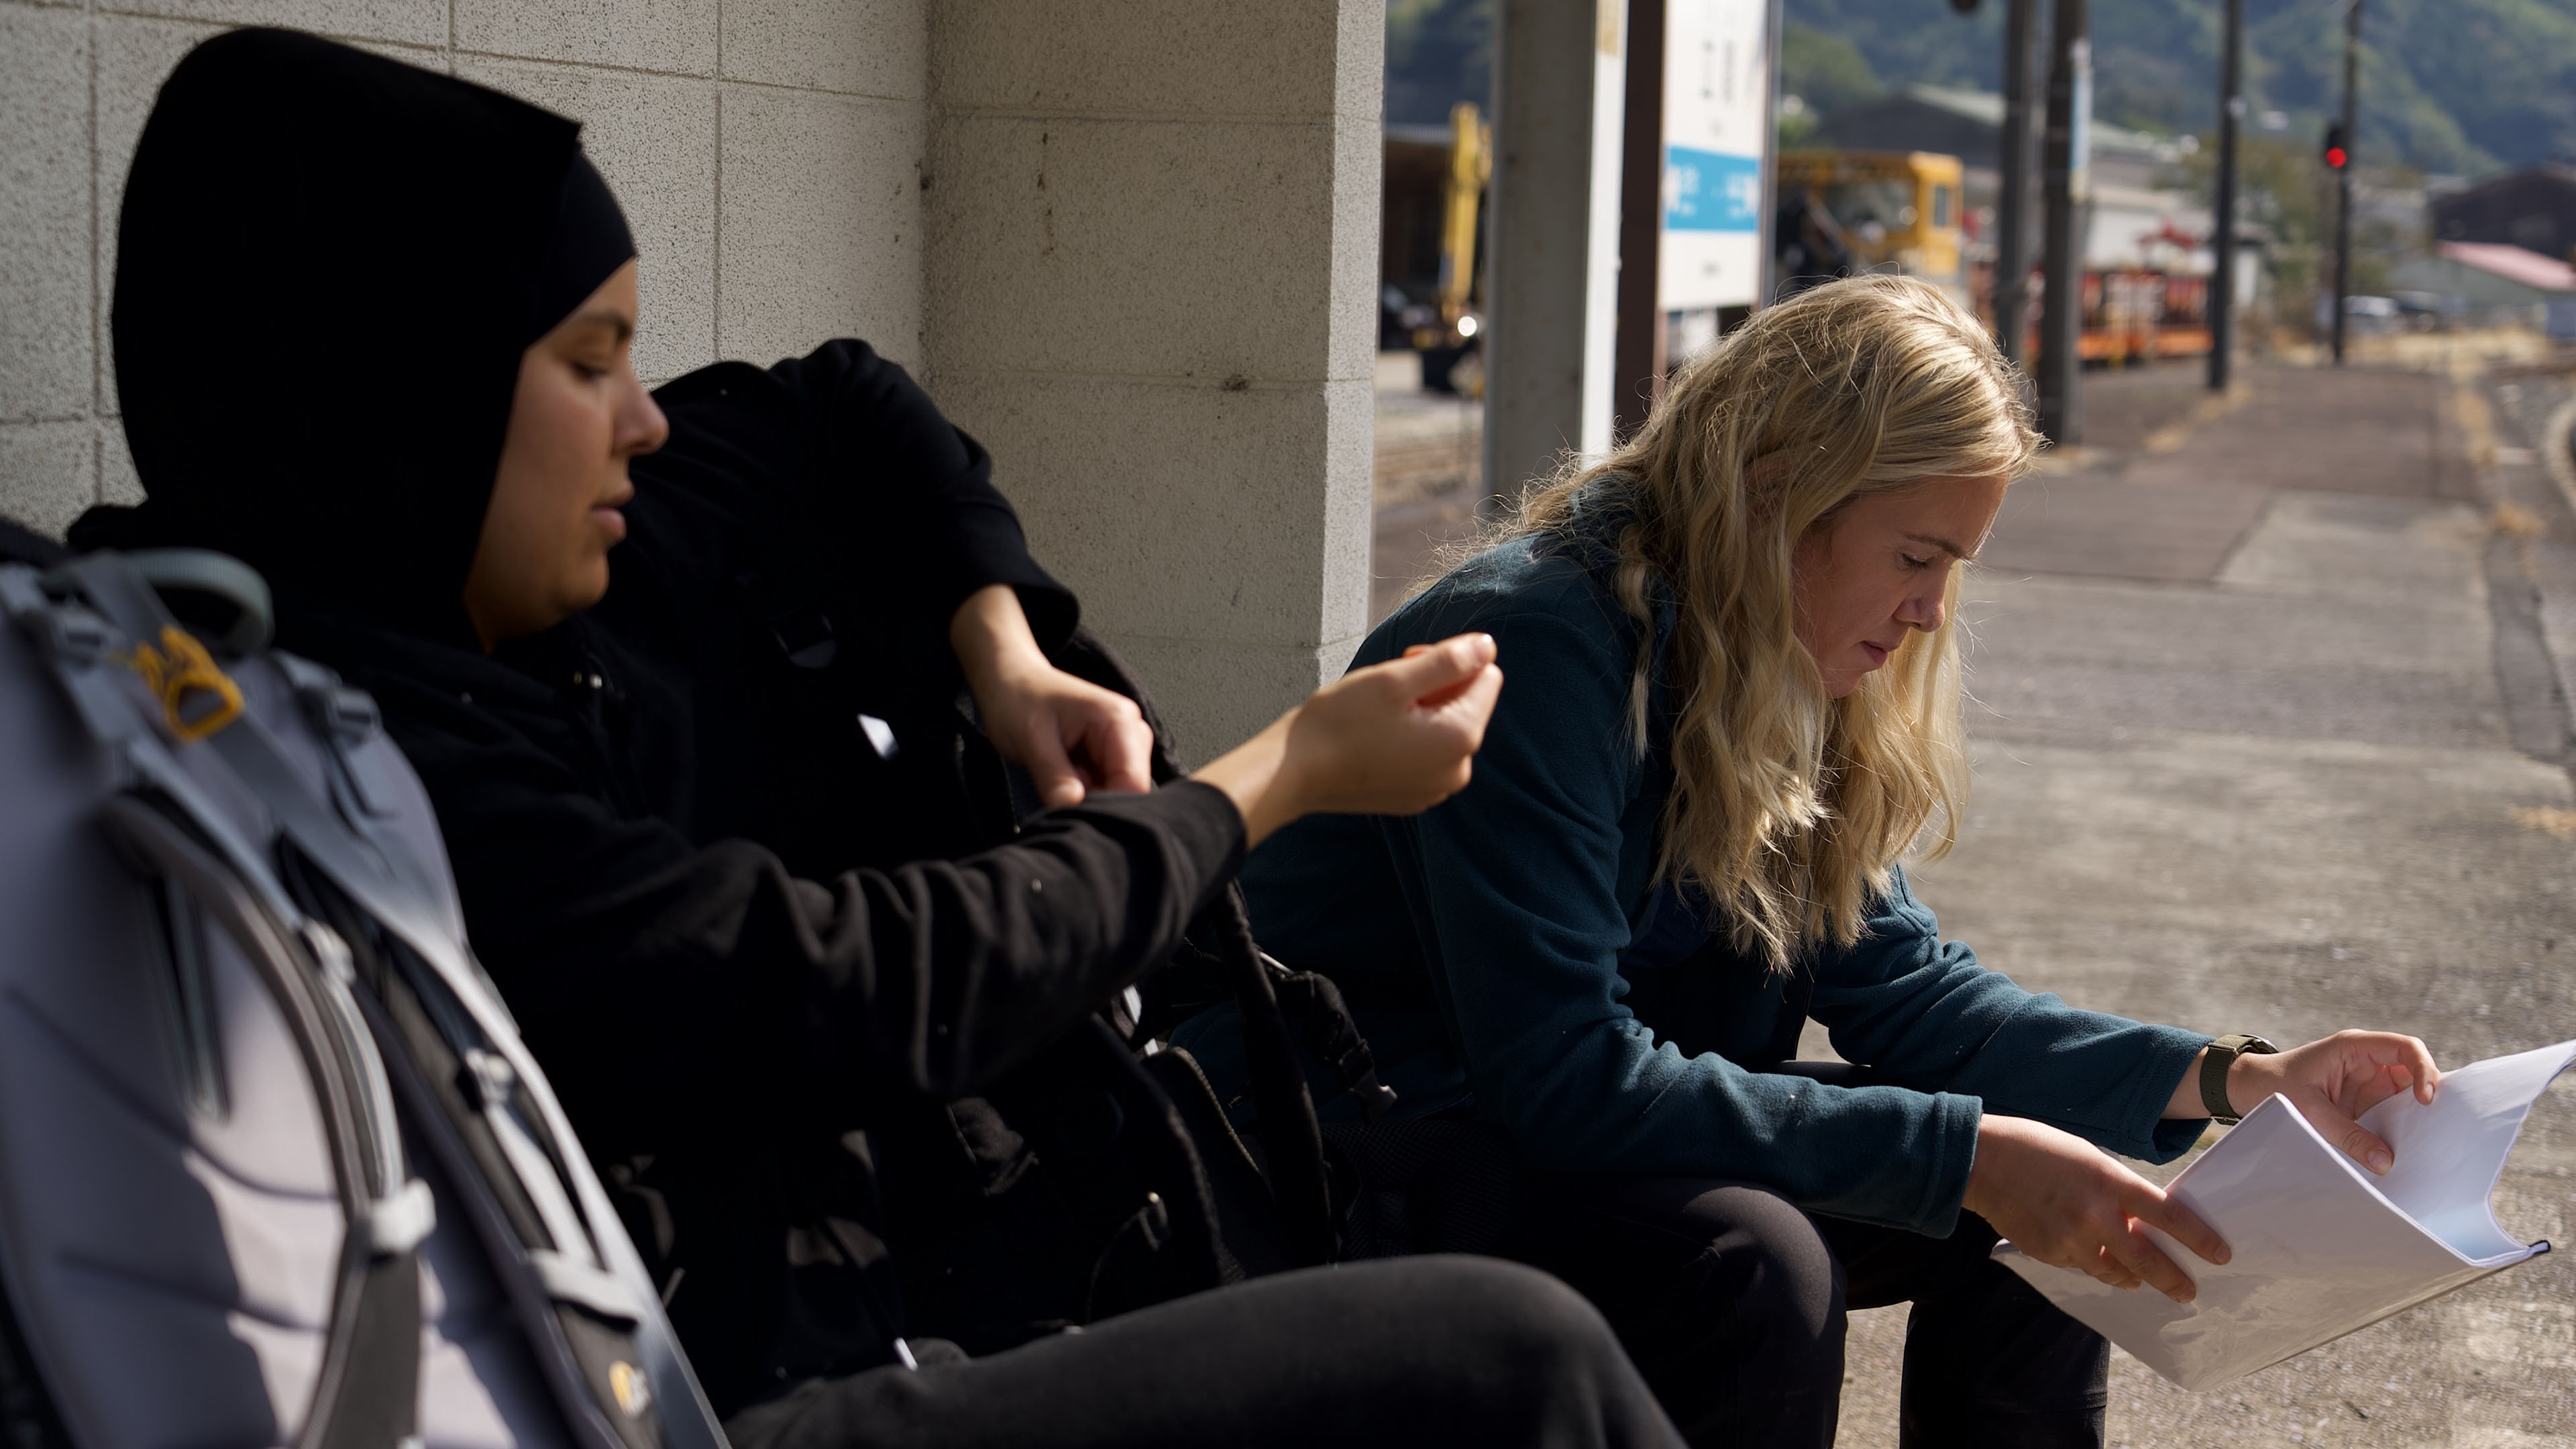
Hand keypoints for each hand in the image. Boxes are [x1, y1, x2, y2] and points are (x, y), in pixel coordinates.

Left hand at [949, 585, 1152, 806]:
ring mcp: (1118, 746)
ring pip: (1114, 793)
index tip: (1074, 811)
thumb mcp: (1032, 739)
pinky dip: (1080, 794)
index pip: (1134, 781)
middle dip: (1094, 800)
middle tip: (1058, 788)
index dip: (1107, 804)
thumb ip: (1054, 776)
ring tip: (1057, 776)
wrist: (1007, 682)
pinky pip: (1101, 790)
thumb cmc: (1018, 699)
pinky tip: (1061, 778)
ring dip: (1085, 797)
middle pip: (1129, 790)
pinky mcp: (1105, 758)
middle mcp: (1128, 732)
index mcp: (1118, 720)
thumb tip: (1071, 808)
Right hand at [1192, 633, 1501, 846]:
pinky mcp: (1412, 798)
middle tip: (1387, 686)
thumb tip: (1487, 647)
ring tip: (1376, 713)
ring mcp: (1434, 789)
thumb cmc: (1339, 722)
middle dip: (1435, 686)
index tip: (1406, 664)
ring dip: (1419, 711)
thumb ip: (1449, 661)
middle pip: (1467, 704)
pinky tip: (1372, 737)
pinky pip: (1426, 756)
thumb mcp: (1394, 680)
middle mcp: (1457, 771)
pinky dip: (1407, 739)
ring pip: (1445, 729)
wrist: (1292, 773)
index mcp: (1460, 738)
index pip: (1486, 677)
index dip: (1449, 660)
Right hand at [1964, 1115, 2230, 1303]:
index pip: (2168, 1216)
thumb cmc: (2037, 1148)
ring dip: (2130, 1277)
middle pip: (2147, 1260)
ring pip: (2113, 1272)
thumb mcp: (2088, 1158)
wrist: (1981, 1161)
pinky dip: (2086, 1260)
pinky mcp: (2049, 1254)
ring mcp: (2070, 1239)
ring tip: (2138, 1279)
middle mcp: (2094, 1215)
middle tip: (2189, 1293)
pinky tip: (2078, 1245)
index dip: (2199, 1238)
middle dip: (2173, 1281)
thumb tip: (2138, 1223)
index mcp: (2109, 1181)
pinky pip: (2079, 1265)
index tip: (2220, 1255)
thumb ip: (2116, 1190)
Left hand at [2222, 1031, 2440, 1175]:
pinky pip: (2393, 1113)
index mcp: (2354, 1048)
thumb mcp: (2309, 1111)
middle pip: (2415, 1072)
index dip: (2424, 1069)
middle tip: (2439, 1126)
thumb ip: (2347, 1135)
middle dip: (2430, 1096)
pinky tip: (2408, 1148)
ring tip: (2429, 1141)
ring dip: (2417, 1116)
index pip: (2405, 1047)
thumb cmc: (2274, 1087)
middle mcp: (2368, 1062)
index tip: (2426, 1099)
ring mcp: (2369, 1083)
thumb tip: (2386, 1162)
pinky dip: (2402, 1128)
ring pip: (2408, 1096)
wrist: (2248, 1090)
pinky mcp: (2365, 1103)